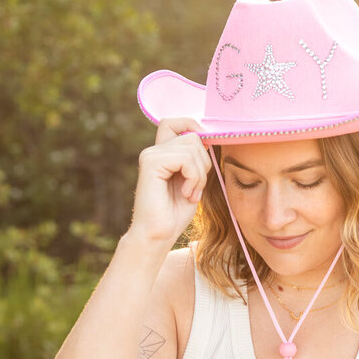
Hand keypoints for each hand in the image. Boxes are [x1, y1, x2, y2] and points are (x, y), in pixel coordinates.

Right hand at [130, 117, 211, 245]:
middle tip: (196, 188)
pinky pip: (186, 158)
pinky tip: (186, 194)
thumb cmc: (174, 214)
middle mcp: (154, 150)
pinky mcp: (151, 163)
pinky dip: (194, 178)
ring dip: (200, 174)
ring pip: (192, 146)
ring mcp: (150, 155)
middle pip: (192, 137)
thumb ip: (195, 160)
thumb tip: (208, 138)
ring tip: (190, 193)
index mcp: (162, 153)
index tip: (204, 153)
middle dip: (203, 163)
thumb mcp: (192, 182)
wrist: (157, 236)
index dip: (193, 128)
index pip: (177, 122)